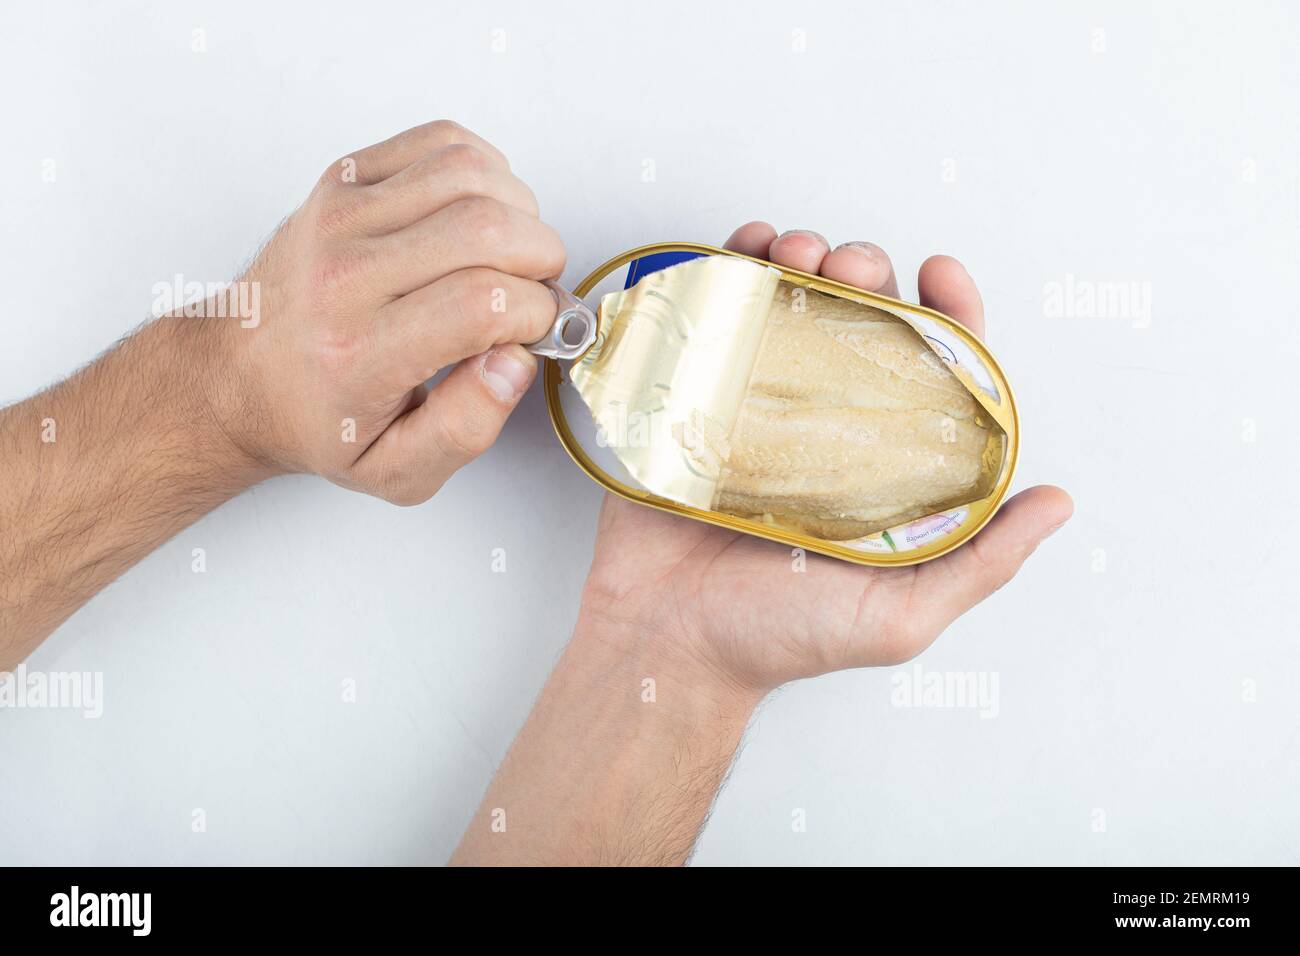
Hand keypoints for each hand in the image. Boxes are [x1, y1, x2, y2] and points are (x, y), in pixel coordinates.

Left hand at [213, 120, 565, 503]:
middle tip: (533, 292)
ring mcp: (340, 216)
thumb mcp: (396, 470)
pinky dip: (485, 170)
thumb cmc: (319, 419)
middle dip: (540, 260)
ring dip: (519, 212)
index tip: (537, 329)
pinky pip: (441, 142)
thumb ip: (465, 429)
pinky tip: (481, 213)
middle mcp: (345, 275)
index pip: (483, 302)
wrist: (238, 376)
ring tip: (512, 254)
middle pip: (486, 228)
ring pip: (470, 173)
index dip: (536, 313)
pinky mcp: (342, 180)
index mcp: (360, 352)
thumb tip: (515, 362)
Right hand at [580, 222, 1072, 693]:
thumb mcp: (901, 615)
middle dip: (866, 269)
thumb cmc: (780, 639)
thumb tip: (1056, 502)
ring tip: (796, 253)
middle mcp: (828, 427)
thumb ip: (981, 562)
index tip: (939, 272)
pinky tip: (743, 252)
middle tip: (850, 269)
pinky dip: (731, 268)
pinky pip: (718, 320)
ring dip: (803, 255)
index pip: (933, 371)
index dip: (949, 313)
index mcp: (883, 465)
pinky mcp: (697, 401)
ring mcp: (760, 408)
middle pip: (862, 320)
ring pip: (793, 306)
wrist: (667, 644)